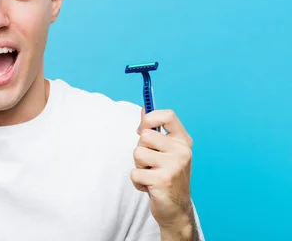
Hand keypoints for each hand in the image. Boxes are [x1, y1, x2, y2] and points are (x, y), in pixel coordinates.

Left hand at [130, 109, 195, 232]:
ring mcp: (174, 165)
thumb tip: (143, 109)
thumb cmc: (167, 176)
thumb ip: (156, 131)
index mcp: (183, 141)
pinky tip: (150, 187)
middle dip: (141, 149)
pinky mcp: (163, 180)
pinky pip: (135, 172)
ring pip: (137, 152)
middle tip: (151, 164)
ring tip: (151, 175)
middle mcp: (182, 151)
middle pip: (145, 135)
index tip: (142, 129)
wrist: (176, 209)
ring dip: (139, 166)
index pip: (168, 115)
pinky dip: (138, 181)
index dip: (150, 118)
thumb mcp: (166, 151)